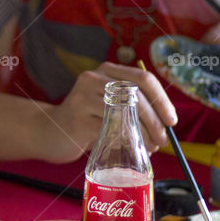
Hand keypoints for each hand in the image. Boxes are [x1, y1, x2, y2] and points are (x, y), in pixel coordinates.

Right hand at [31, 62, 177, 161]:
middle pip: (136, 95)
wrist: (48, 134)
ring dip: (144, 134)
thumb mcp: (109, 107)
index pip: (143, 79)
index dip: (162, 100)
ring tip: (150, 147)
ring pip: (125, 114)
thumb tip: (166, 123)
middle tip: (163, 140)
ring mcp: (83, 97)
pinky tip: (131, 149)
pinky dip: (126, 141)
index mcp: (106, 71)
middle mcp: (94, 78)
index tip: (171, 121)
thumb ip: (131, 106)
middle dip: (155, 121)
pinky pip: (110, 130)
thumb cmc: (86, 122)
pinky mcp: (77, 119)